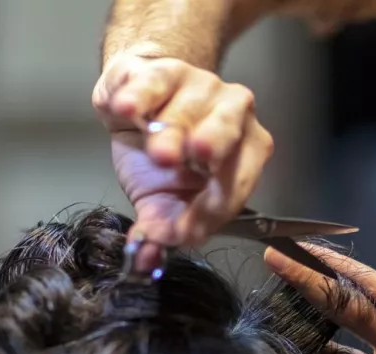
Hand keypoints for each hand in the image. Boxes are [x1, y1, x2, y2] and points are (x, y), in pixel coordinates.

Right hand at [93, 54, 273, 267]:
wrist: (136, 104)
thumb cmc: (161, 159)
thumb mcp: (162, 203)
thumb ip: (161, 231)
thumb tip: (146, 261)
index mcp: (246, 150)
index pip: (237, 183)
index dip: (213, 209)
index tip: (188, 229)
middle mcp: (232, 112)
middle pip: (227, 130)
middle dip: (209, 146)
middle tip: (189, 165)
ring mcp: (200, 85)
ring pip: (189, 106)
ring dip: (170, 130)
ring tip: (157, 151)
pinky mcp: (162, 70)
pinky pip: (154, 81)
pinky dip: (139, 96)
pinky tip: (128, 110)